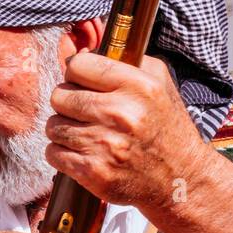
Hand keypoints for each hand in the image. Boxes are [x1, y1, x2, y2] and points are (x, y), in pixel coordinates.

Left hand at [44, 52, 216, 212]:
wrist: (179, 180)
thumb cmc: (165, 128)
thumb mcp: (160, 84)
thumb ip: (125, 61)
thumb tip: (82, 53)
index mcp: (137, 87)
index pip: (78, 66)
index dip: (76, 73)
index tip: (83, 83)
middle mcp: (120, 114)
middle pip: (59, 96)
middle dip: (68, 102)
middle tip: (84, 111)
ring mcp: (104, 144)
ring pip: (53, 125)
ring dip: (64, 129)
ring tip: (85, 133)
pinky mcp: (92, 171)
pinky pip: (53, 152)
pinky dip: (62, 153)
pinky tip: (81, 152)